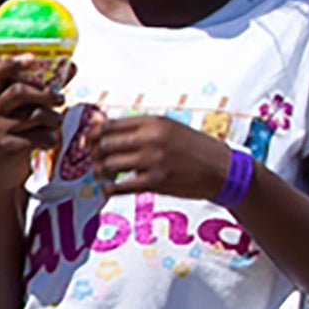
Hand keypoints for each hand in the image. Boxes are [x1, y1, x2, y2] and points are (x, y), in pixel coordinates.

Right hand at [0, 49, 71, 177]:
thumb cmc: (10, 136)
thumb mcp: (16, 111)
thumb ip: (39, 90)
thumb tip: (70, 68)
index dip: (13, 62)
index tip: (32, 58)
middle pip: (20, 91)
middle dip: (46, 93)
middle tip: (59, 97)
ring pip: (36, 115)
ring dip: (53, 119)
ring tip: (53, 124)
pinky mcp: (8, 147)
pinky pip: (40, 137)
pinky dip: (50, 139)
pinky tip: (46, 143)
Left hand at [88, 113, 239, 203]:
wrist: (222, 169)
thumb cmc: (192, 147)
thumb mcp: (166, 128)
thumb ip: (133, 126)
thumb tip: (96, 120)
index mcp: (154, 122)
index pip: (110, 125)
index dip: (91, 135)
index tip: (86, 143)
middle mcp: (152, 138)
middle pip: (105, 144)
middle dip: (93, 154)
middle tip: (92, 160)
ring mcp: (154, 160)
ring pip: (109, 165)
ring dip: (98, 171)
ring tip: (100, 174)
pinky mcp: (156, 181)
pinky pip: (121, 186)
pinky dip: (109, 188)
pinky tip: (108, 188)